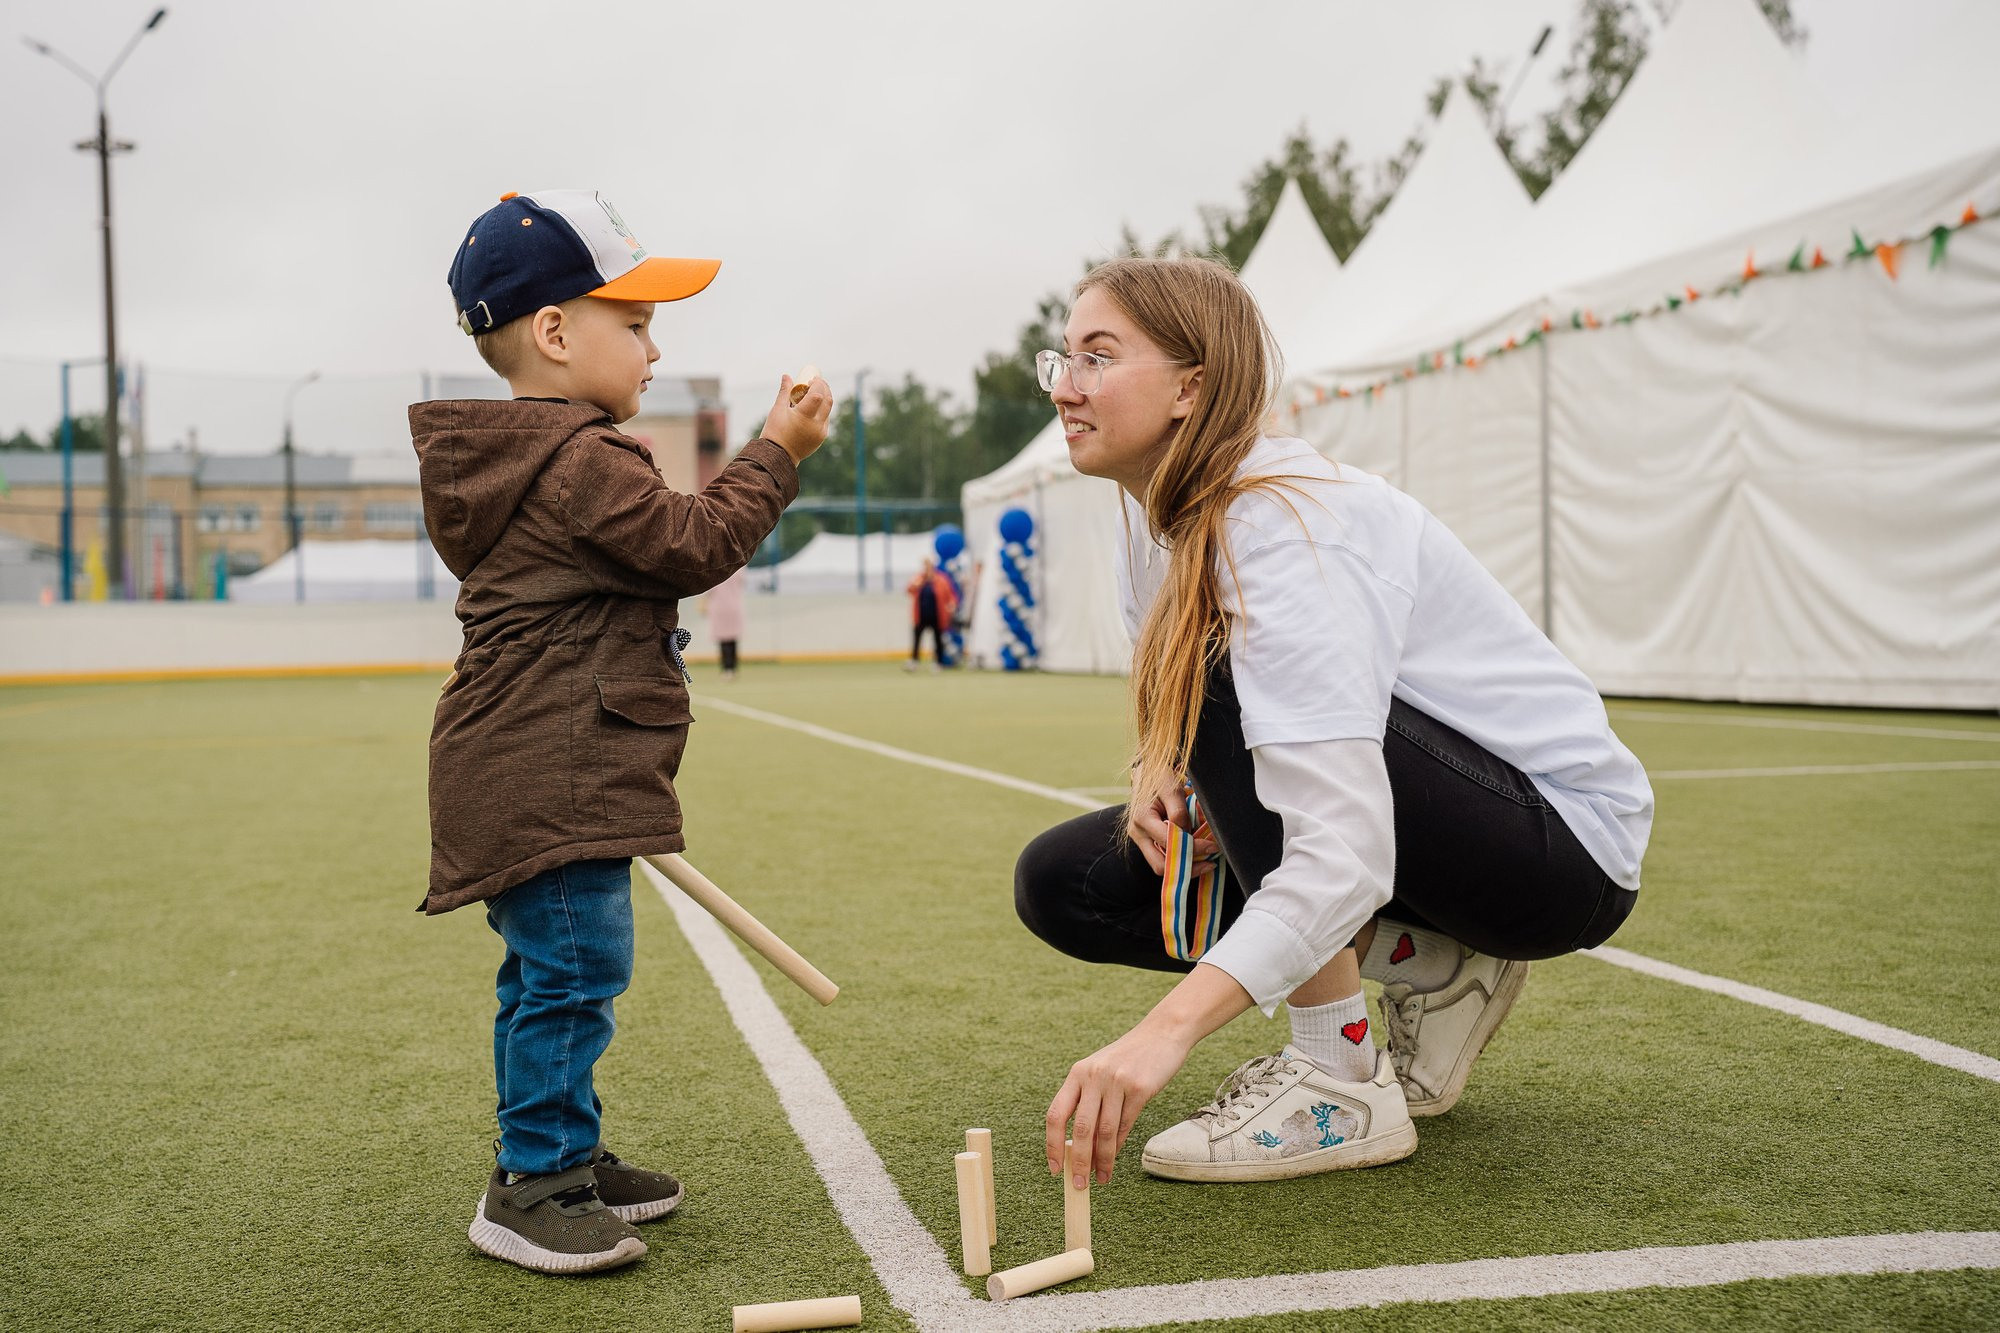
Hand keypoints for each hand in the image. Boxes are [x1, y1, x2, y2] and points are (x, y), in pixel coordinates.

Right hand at [762, 374, 832, 464]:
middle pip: (828, 400)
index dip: (817, 384)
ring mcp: (821, 432)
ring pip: (828, 410)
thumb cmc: (775, 432)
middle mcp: (816, 425)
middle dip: (824, 388)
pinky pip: (826, 420)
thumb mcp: (777, 410)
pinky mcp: (821, 437)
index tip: (811, 380)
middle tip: (816, 382)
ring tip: (815, 392)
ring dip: (824, 398)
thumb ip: (784, 392)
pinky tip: (814, 406)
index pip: (818, 395)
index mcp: (804, 417)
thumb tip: (786, 375)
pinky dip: (822, 410)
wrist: (778, 456)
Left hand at [1046, 1020, 1194, 1186]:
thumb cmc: (1129, 1059)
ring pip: (1105, 1131)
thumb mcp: (1101, 1074)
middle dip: (1079, 1162)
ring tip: (1101, 1178)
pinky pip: (1126, 1124)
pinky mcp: (1141, 1088)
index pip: (1056, 1114)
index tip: (1054, 1168)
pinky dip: (1119, 1146)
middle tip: (1079, 1185)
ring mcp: (1117, 1081)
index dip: (1052, 1144)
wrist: (1162, 1034)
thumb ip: (1089, 1104)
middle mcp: (1093, 1076)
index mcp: (1077, 1073)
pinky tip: (1115, 1158)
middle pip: (1081, 1129)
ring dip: (1102, 1160)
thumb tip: (1082, 1149)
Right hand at [1126, 770, 1217, 874]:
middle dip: (1187, 868)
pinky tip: (1197, 856)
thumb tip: (1188, 835)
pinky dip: (1180, 860)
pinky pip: (1163, 858)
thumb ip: (1179, 812)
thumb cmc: (1159, 778)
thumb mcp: (1171, 788)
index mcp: (1142, 818)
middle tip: (1210, 863)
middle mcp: (1138, 833)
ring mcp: (1141, 840)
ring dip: (1185, 867)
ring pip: (1161, 866)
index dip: (1192, 848)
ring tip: (1206, 862)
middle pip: (1160, 865)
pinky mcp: (1147, 842)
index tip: (1212, 846)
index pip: (1168, 842)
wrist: (1145, 774)